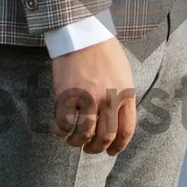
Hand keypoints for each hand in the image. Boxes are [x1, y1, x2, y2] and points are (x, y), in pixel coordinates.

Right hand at [50, 37, 135, 155]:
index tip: (110, 152)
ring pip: (84, 135)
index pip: (126, 131)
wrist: (84, 34)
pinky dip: (61, 132)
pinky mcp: (68, 95)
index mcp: (126, 94)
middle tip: (89, 149)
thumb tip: (117, 120)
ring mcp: (89, 98)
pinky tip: (60, 131)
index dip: (118, 147)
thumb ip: (122, 98)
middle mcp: (109, 100)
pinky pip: (64, 123)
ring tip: (73, 142)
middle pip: (105, 137)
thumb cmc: (104, 52)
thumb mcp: (123, 75)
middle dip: (96, 149)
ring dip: (77, 143)